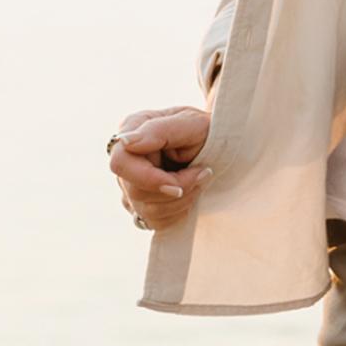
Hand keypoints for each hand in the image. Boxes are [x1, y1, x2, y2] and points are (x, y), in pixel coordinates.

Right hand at [108, 107, 212, 229]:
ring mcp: (130, 182)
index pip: (121, 164)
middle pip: (136, 192)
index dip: (150, 179)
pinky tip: (191, 193)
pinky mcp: (141, 203)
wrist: (223, 144)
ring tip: (200, 179)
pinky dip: (179, 212)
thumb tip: (126, 142)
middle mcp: (127, 157)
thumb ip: (159, 130)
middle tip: (204, 173)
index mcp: (132, 130)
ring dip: (182, 200)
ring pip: (145, 210)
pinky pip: (154, 221)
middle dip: (177, 188)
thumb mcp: (193, 123)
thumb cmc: (208, 130)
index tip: (182, 181)